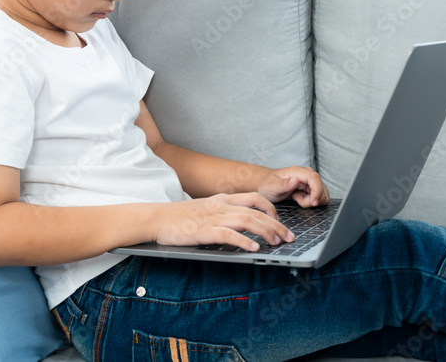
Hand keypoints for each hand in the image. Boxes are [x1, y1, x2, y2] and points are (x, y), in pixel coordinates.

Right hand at [153, 193, 295, 251]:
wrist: (156, 218)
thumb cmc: (180, 217)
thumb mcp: (205, 209)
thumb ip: (222, 213)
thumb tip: (242, 225)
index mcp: (222, 198)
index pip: (254, 198)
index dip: (271, 209)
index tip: (280, 221)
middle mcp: (220, 205)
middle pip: (256, 211)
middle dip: (277, 224)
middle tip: (289, 237)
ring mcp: (212, 217)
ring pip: (247, 220)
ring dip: (266, 231)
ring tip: (277, 243)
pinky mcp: (204, 231)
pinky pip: (229, 235)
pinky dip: (244, 241)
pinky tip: (254, 248)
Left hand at [257, 166, 329, 207]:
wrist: (263, 184)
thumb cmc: (266, 184)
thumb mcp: (272, 186)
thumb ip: (284, 184)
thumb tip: (296, 180)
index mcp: (298, 172)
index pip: (315, 178)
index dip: (317, 191)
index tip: (313, 203)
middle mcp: (306, 175)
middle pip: (321, 188)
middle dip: (312, 199)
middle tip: (296, 199)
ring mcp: (308, 181)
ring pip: (322, 194)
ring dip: (311, 201)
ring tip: (296, 198)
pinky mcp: (309, 188)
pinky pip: (317, 197)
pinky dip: (310, 201)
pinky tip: (298, 199)